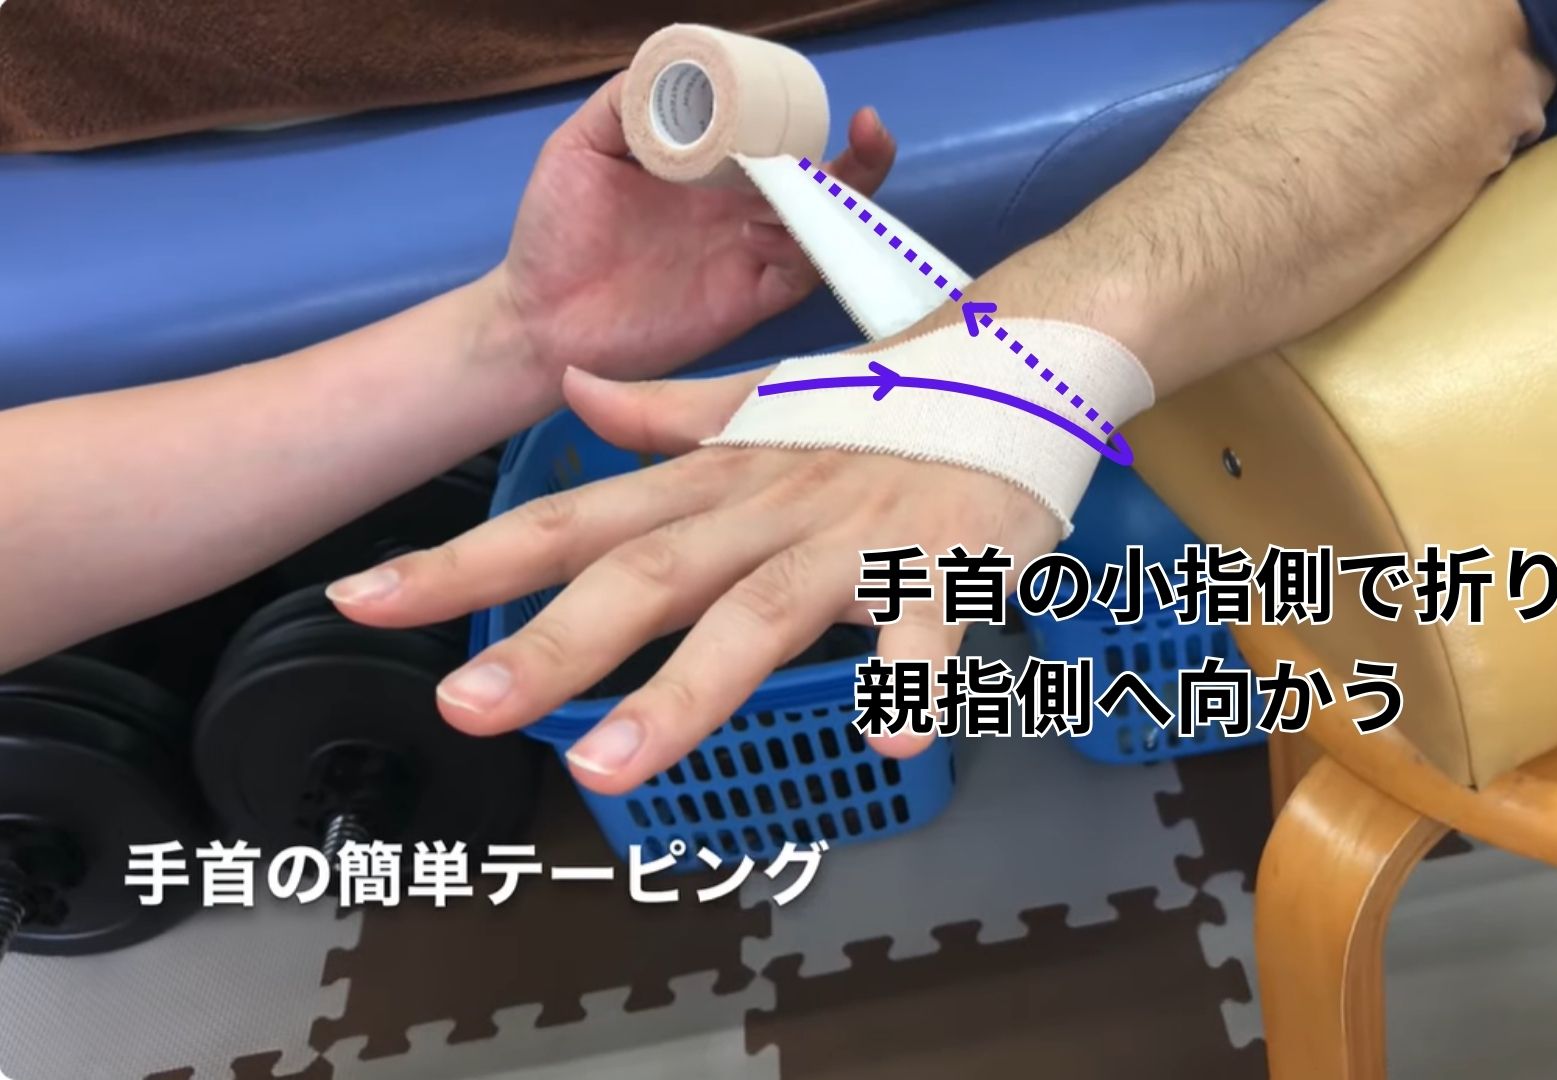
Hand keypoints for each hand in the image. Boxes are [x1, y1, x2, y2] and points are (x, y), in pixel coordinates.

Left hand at [329, 366, 1058, 793]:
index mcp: (718, 478)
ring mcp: (856, 537)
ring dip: (685, 690)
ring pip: (762, 613)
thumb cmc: (884, 405)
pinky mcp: (947, 563)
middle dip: (550, 644)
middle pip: (648, 575)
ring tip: (604, 769)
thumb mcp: (768, 407)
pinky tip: (892, 738)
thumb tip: (574, 396)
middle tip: (458, 709)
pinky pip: (929, 627)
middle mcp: (768, 507)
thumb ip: (670, 417)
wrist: (1023, 355)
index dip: (469, 561)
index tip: (362, 597)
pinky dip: (912, 677)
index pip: (577, 519)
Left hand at [483, 72, 895, 383]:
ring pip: (820, 228)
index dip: (806, 120)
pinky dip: (801, 252)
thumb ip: (622, 105)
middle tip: (870, 131)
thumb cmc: (556, 235)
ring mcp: (746, 257)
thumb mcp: (581, 147)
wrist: (537, 319)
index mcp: (711, 173)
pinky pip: (795, 276)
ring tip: (827, 178)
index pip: (776, 140)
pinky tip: (771, 231)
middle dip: (857, 160)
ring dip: (837, 202)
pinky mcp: (744, 302)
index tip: (817, 99)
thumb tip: (667, 68)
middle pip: (820, 183)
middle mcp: (739, 211)